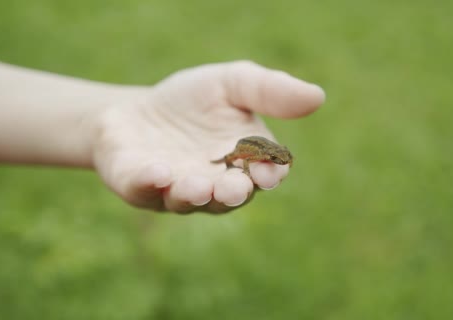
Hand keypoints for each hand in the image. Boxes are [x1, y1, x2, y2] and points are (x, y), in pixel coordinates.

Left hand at [91, 61, 324, 213]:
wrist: (134, 110)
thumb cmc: (191, 102)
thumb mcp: (232, 84)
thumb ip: (270, 90)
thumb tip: (317, 96)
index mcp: (244, 162)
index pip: (264, 174)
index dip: (269, 174)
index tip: (271, 170)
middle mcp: (214, 184)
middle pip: (229, 196)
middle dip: (232, 192)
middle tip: (234, 188)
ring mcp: (174, 189)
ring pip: (188, 200)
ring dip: (194, 193)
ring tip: (197, 185)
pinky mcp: (136, 185)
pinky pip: (143, 190)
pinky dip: (150, 183)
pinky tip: (157, 171)